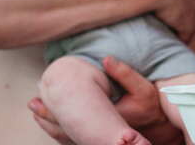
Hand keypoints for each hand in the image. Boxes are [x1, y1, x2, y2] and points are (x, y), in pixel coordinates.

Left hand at [28, 57, 183, 144]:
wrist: (161, 125)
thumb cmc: (151, 105)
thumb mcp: (143, 88)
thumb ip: (125, 73)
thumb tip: (106, 58)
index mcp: (106, 120)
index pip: (71, 118)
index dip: (52, 110)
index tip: (38, 98)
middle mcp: (100, 133)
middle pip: (66, 128)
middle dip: (47, 117)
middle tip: (33, 104)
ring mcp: (100, 138)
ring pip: (69, 135)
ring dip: (53, 125)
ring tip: (38, 112)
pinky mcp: (102, 138)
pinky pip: (77, 139)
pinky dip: (63, 131)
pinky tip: (56, 123)